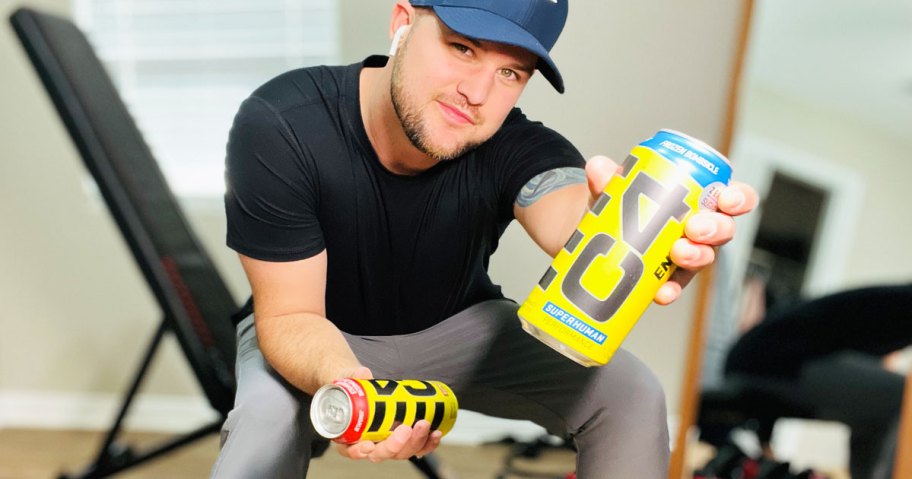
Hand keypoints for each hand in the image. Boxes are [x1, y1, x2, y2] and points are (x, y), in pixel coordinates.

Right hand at [334, 367, 442, 461]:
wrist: (362, 390)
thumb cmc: (351, 390)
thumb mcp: (348, 381)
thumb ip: (353, 377)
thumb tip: (363, 373)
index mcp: (349, 436)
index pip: (351, 450)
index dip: (359, 451)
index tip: (368, 445)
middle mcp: (369, 444)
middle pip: (381, 453)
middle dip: (395, 445)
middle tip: (405, 429)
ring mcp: (388, 444)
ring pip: (401, 452)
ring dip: (415, 442)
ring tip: (424, 425)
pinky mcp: (404, 441)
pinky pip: (416, 448)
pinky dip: (427, 444)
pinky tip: (435, 433)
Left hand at [585, 155, 758, 304]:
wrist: (595, 233)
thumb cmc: (622, 202)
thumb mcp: (615, 187)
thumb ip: (608, 177)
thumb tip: (598, 167)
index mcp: (699, 199)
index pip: (732, 196)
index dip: (738, 198)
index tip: (726, 198)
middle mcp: (700, 228)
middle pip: (723, 230)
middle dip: (716, 228)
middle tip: (695, 227)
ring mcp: (687, 255)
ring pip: (705, 258)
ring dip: (697, 257)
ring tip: (679, 253)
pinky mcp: (668, 278)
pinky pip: (675, 286)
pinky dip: (670, 289)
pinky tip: (662, 292)